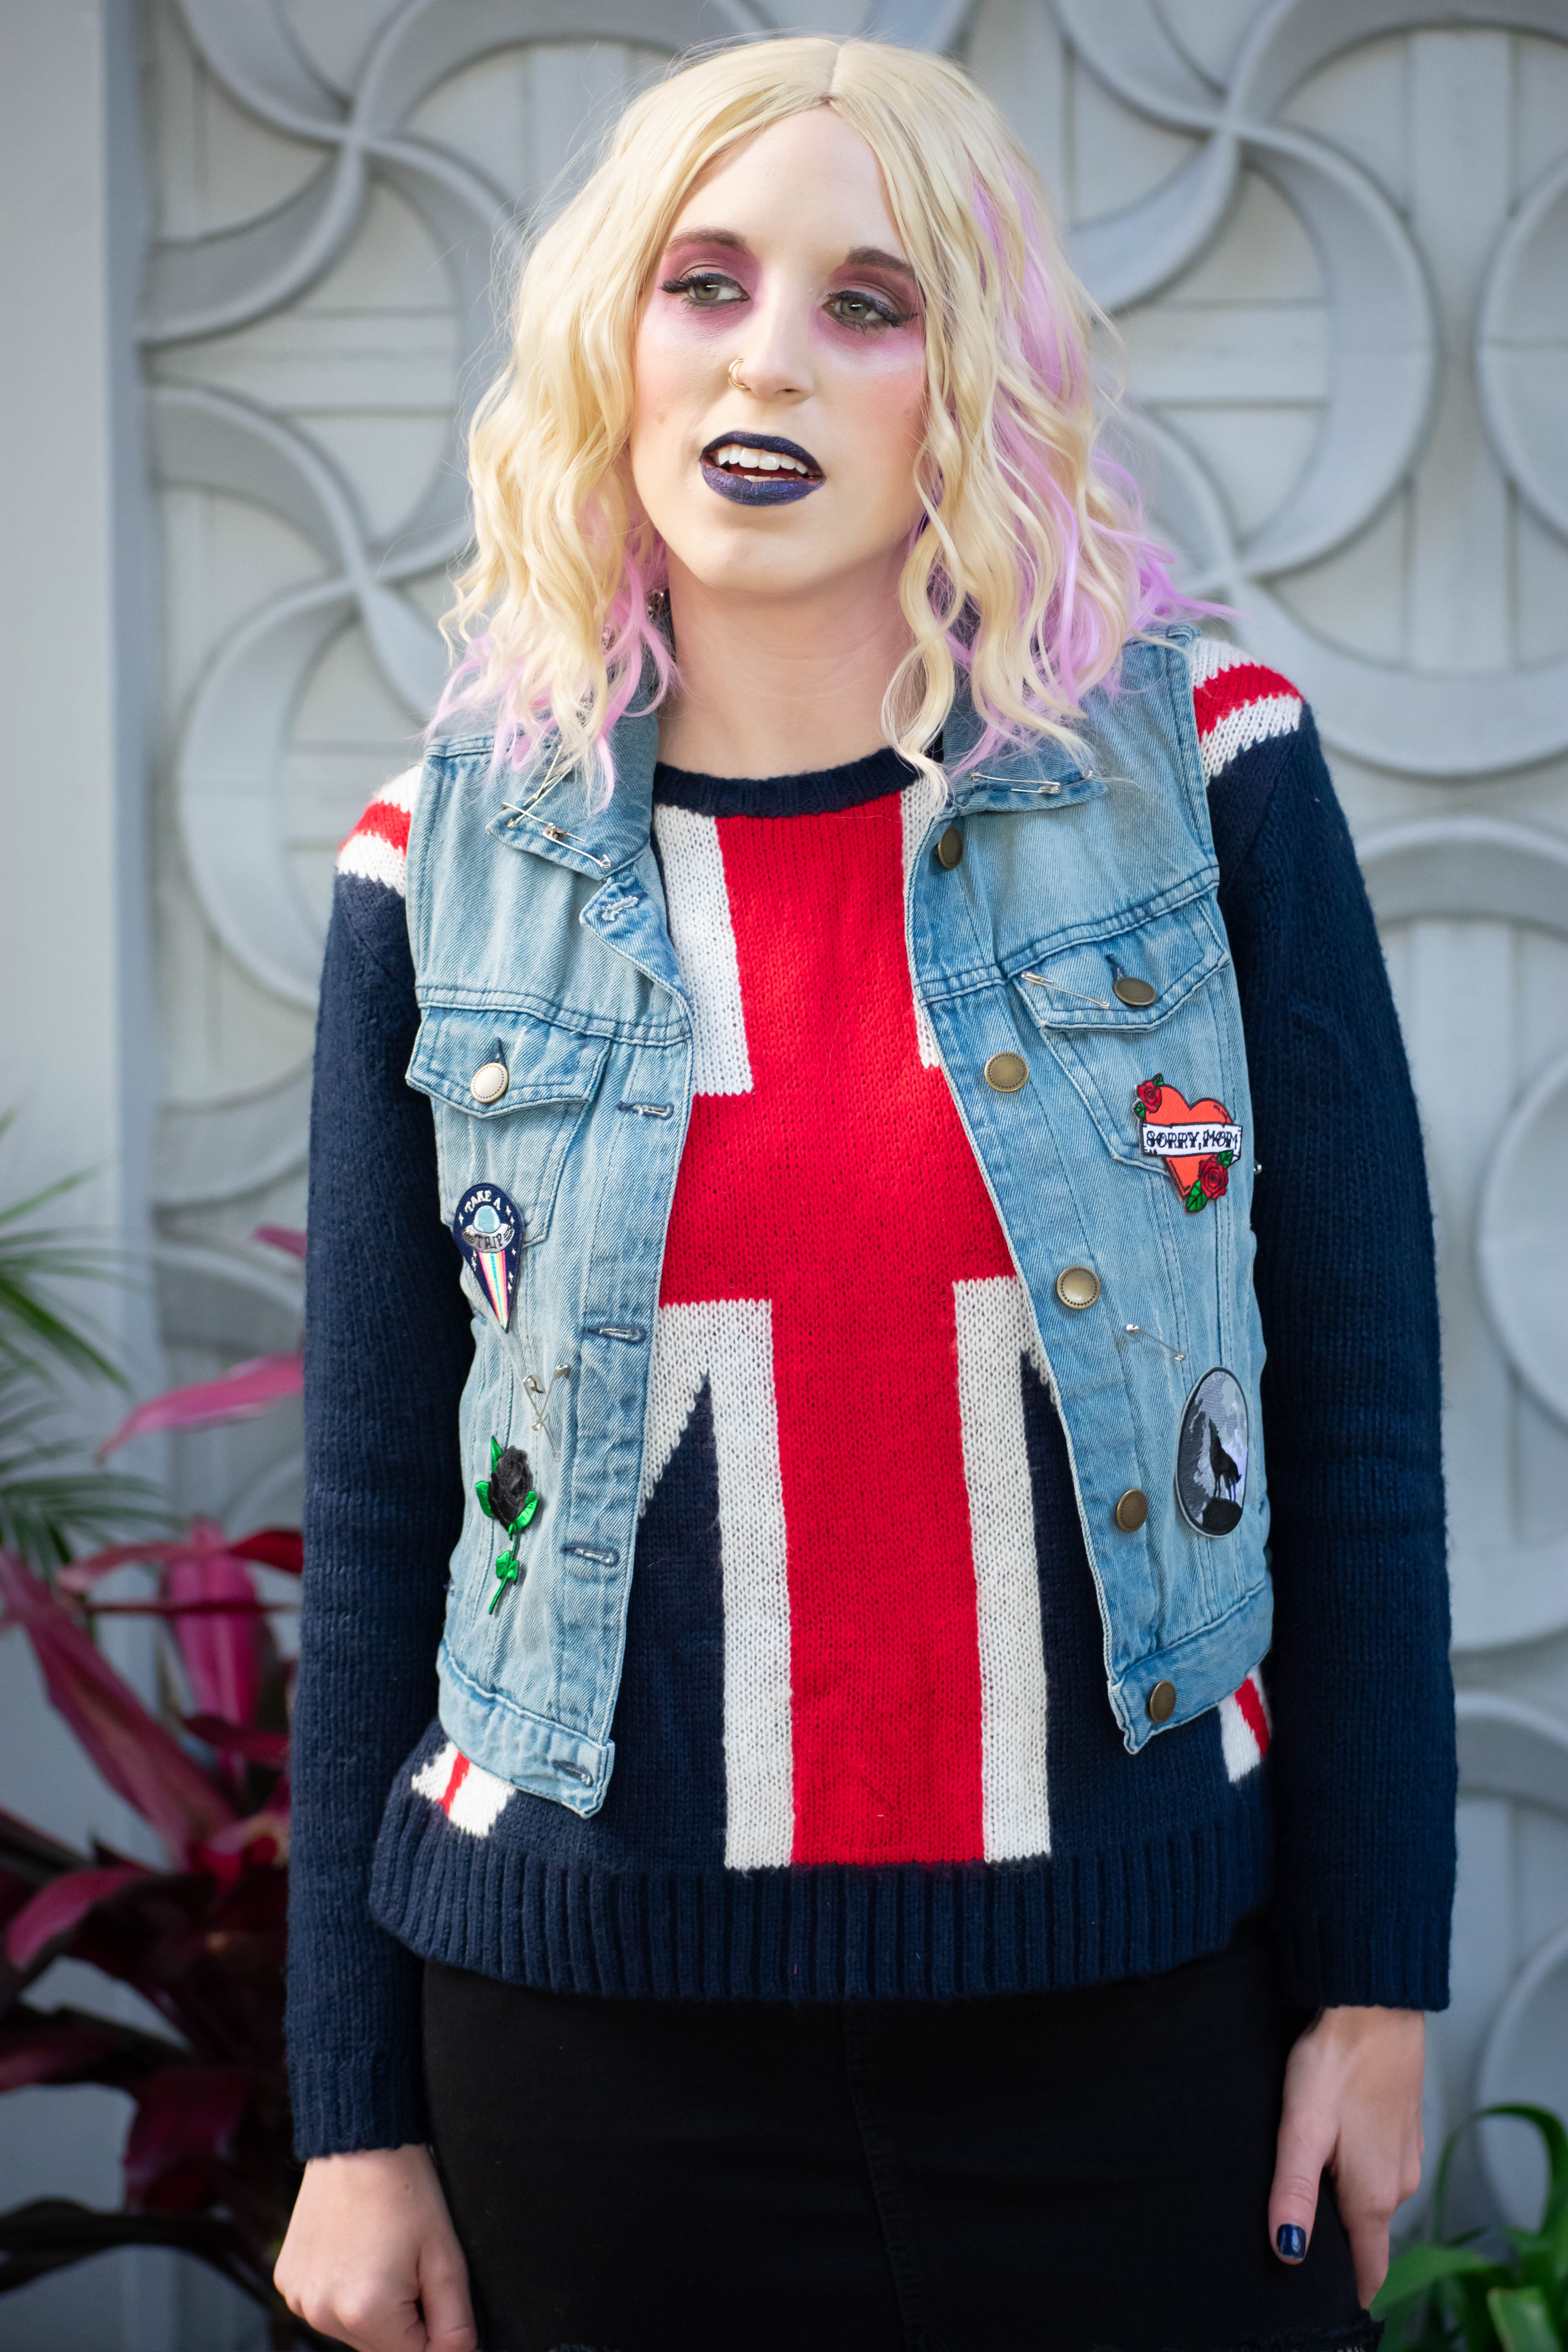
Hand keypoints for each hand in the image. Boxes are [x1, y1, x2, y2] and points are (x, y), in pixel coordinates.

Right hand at [275, 2144, 476, 2351]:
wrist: (358, 2140)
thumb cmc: (406, 2190)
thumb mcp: (446, 2256)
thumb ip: (455, 2323)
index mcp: (366, 2313)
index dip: (435, 2328)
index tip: (433, 2287)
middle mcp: (322, 2314)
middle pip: (381, 2348)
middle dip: (405, 2319)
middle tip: (411, 2263)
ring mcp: (299, 2299)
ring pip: (353, 2330)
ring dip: (374, 2308)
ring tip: (383, 2251)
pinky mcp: (287, 2281)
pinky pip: (326, 2306)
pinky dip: (345, 2291)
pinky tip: (356, 2249)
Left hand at [1270, 2005, 1424, 2306]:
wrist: (1375, 2003)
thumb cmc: (1337, 2061)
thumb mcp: (1303, 2129)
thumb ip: (1294, 2192)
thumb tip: (1288, 2252)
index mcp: (1375, 2194)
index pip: (1369, 2266)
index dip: (1346, 2287)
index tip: (1320, 2297)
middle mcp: (1399, 2183)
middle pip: (1366, 2233)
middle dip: (1335, 2240)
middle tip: (1293, 2230)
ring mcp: (1405, 2154)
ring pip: (1371, 2197)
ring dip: (1343, 2199)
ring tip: (1303, 2185)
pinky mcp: (1402, 2127)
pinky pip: (1377, 2166)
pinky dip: (1355, 2168)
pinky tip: (1328, 2147)